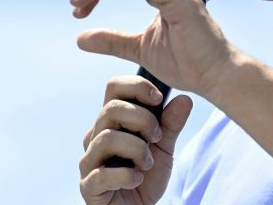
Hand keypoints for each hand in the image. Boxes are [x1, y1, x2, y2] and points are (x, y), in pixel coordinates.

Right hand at [79, 75, 192, 204]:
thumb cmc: (146, 177)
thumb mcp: (164, 148)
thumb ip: (170, 125)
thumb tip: (184, 99)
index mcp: (112, 122)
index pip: (113, 88)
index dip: (136, 86)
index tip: (158, 98)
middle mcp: (96, 136)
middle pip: (110, 109)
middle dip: (142, 120)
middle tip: (156, 138)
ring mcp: (89, 161)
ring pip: (107, 138)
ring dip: (136, 149)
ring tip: (147, 163)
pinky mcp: (88, 186)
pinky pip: (101, 174)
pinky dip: (125, 175)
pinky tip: (136, 179)